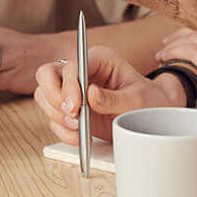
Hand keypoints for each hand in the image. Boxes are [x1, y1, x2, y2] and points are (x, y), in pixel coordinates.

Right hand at [33, 45, 180, 142]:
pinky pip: (53, 119)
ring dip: (57, 116)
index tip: (75, 107)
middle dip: (53, 97)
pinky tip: (81, 137)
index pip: (72, 65)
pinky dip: (64, 131)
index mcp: (98, 59)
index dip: (69, 84)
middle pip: (46, 75)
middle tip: (71, 116)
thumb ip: (114, 98)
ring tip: (80, 128)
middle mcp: (81, 72)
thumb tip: (91, 94)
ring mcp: (72, 91)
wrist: (152, 120)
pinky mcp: (70, 110)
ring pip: (44, 97)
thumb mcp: (138, 100)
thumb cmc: (149, 103)